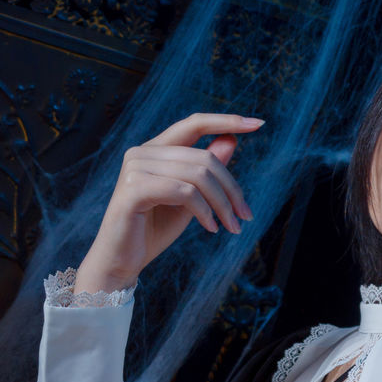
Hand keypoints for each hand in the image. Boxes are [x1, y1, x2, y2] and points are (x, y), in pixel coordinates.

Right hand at [74, 112, 261, 294]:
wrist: (122, 260)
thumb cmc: (154, 229)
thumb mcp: (190, 198)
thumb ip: (206, 171)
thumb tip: (231, 141)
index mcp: (156, 150)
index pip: (194, 124)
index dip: (227, 121)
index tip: (259, 123)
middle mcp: (143, 152)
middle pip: (205, 159)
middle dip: (232, 189)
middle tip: (245, 216)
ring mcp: (135, 167)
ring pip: (198, 175)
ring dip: (222, 204)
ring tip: (232, 226)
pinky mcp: (133, 188)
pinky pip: (184, 192)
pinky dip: (204, 211)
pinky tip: (210, 228)